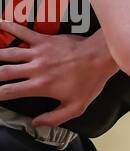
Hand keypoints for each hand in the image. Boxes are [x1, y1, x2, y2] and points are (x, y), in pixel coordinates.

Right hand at [0, 21, 116, 125]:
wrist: (99, 58)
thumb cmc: (89, 83)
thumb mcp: (76, 107)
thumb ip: (55, 118)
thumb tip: (36, 123)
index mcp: (40, 86)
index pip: (10, 91)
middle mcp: (34, 69)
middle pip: (4, 72)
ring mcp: (38, 52)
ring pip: (9, 53)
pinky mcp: (43, 40)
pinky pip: (23, 32)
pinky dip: (9, 27)